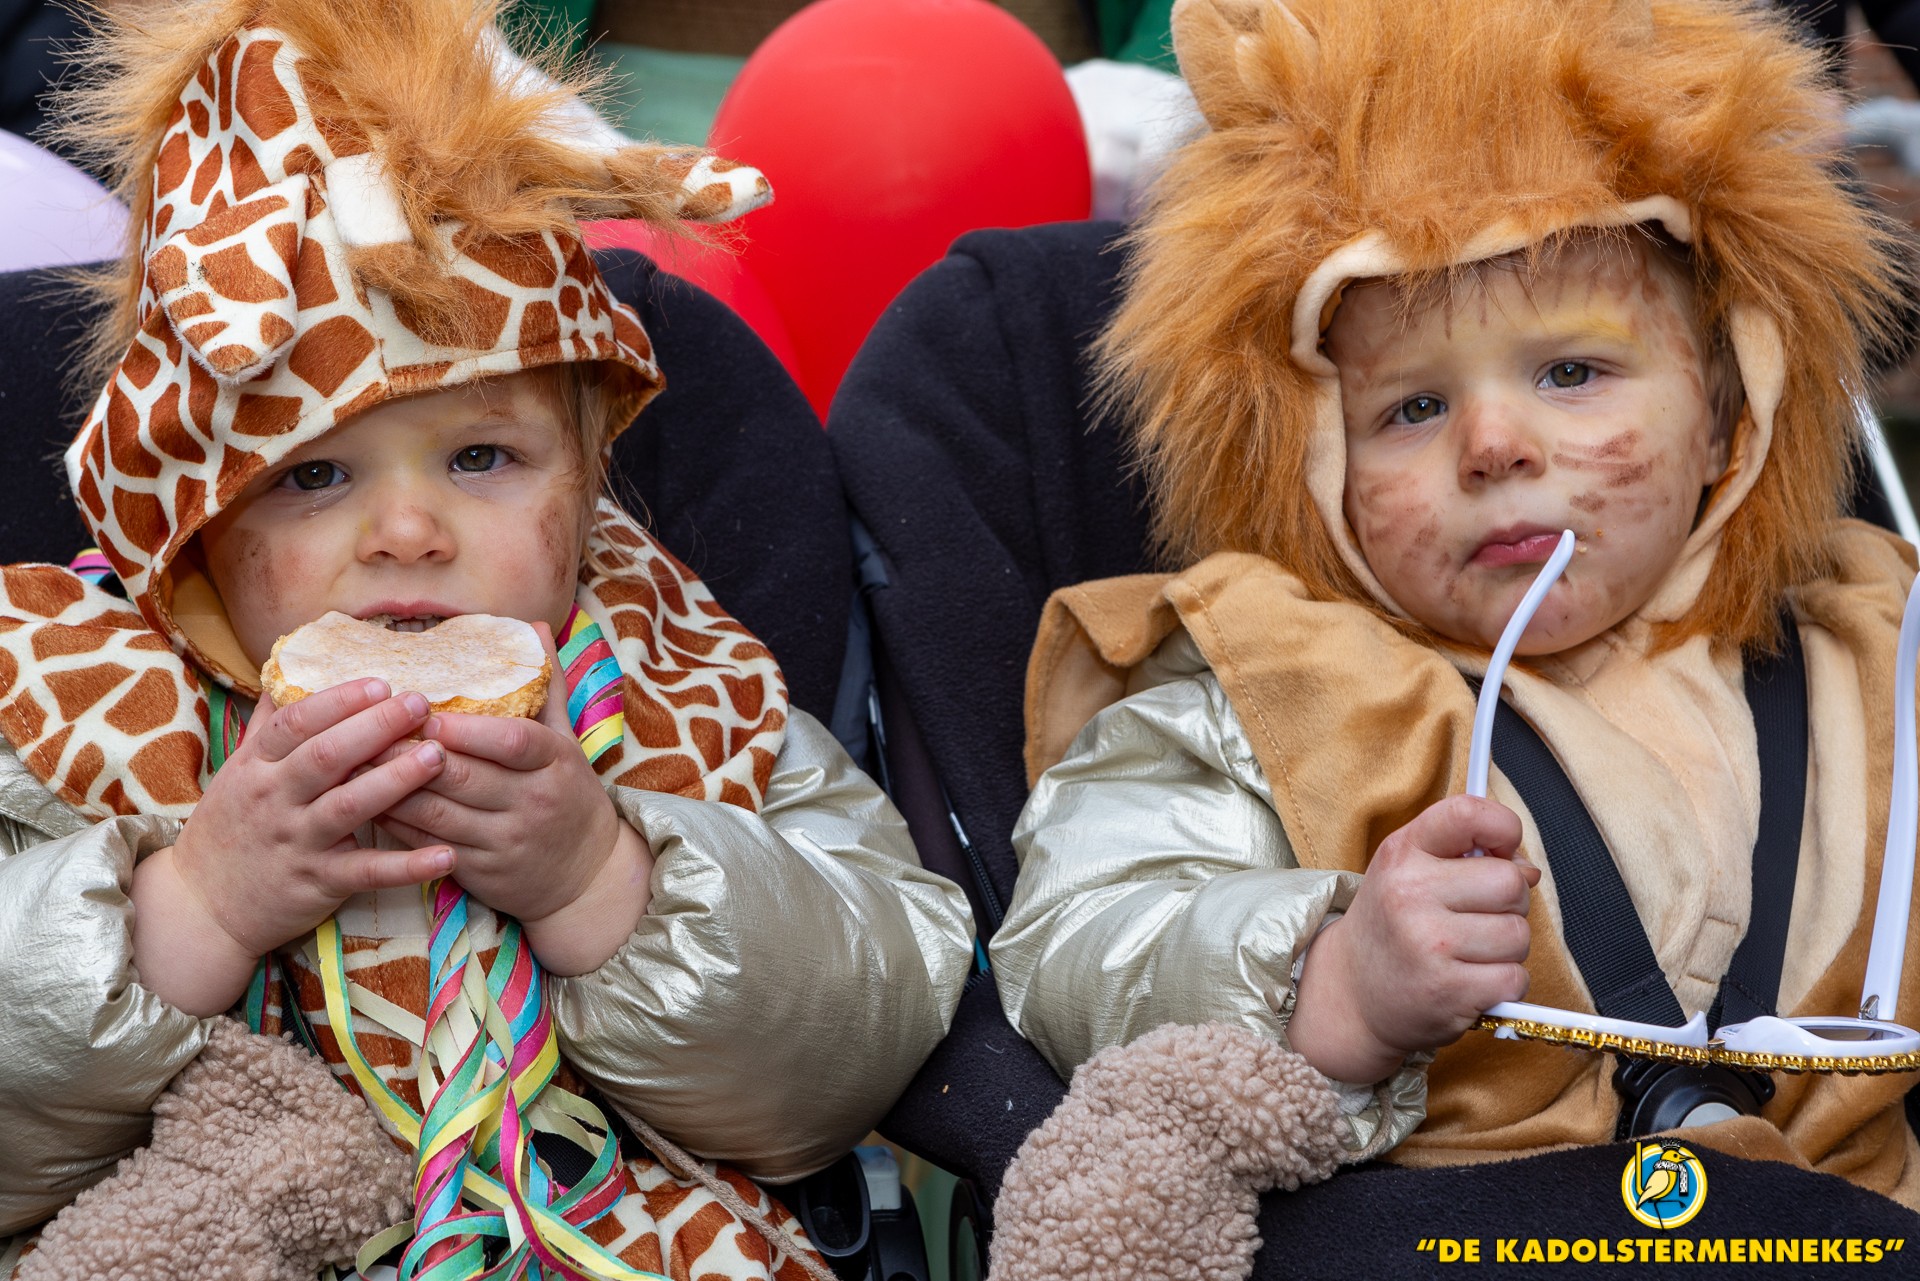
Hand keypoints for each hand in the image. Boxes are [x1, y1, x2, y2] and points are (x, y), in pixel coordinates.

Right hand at [131, 679, 453, 1015]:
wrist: (200, 907)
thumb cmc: (230, 830)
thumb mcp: (236, 774)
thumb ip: (267, 727)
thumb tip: (288, 671)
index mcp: (256, 768)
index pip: (296, 723)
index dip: (339, 701)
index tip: (381, 683)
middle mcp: (275, 800)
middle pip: (326, 756)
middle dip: (376, 726)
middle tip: (421, 703)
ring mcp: (297, 842)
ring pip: (350, 806)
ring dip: (397, 779)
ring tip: (439, 756)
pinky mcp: (318, 882)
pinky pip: (367, 872)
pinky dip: (408, 866)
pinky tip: (447, 853)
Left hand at [374, 622, 653, 973]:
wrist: (587, 878)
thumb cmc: (570, 796)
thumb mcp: (568, 742)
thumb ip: (547, 686)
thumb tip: (534, 626)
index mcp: (554, 763)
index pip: (511, 741)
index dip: (465, 728)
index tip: (423, 710)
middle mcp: (531, 802)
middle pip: (462, 776)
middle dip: (409, 753)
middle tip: (364, 730)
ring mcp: (505, 841)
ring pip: (436, 813)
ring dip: (389, 788)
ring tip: (351, 763)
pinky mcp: (482, 872)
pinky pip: (427, 845)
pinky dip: (394, 823)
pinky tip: (365, 802)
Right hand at [1287, 795, 1538, 1082]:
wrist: (1351, 993)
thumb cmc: (1392, 926)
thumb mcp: (1408, 870)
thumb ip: (1464, 852)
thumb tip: (1528, 869)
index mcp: (1402, 854)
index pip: (1469, 814)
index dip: (1503, 829)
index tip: (1499, 852)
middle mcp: (1410, 894)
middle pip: (1511, 883)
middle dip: (1510, 902)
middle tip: (1479, 916)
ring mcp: (1429, 945)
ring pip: (1518, 935)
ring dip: (1507, 948)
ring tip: (1470, 952)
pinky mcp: (1448, 991)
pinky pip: (1514, 978)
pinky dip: (1504, 983)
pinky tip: (1472, 981)